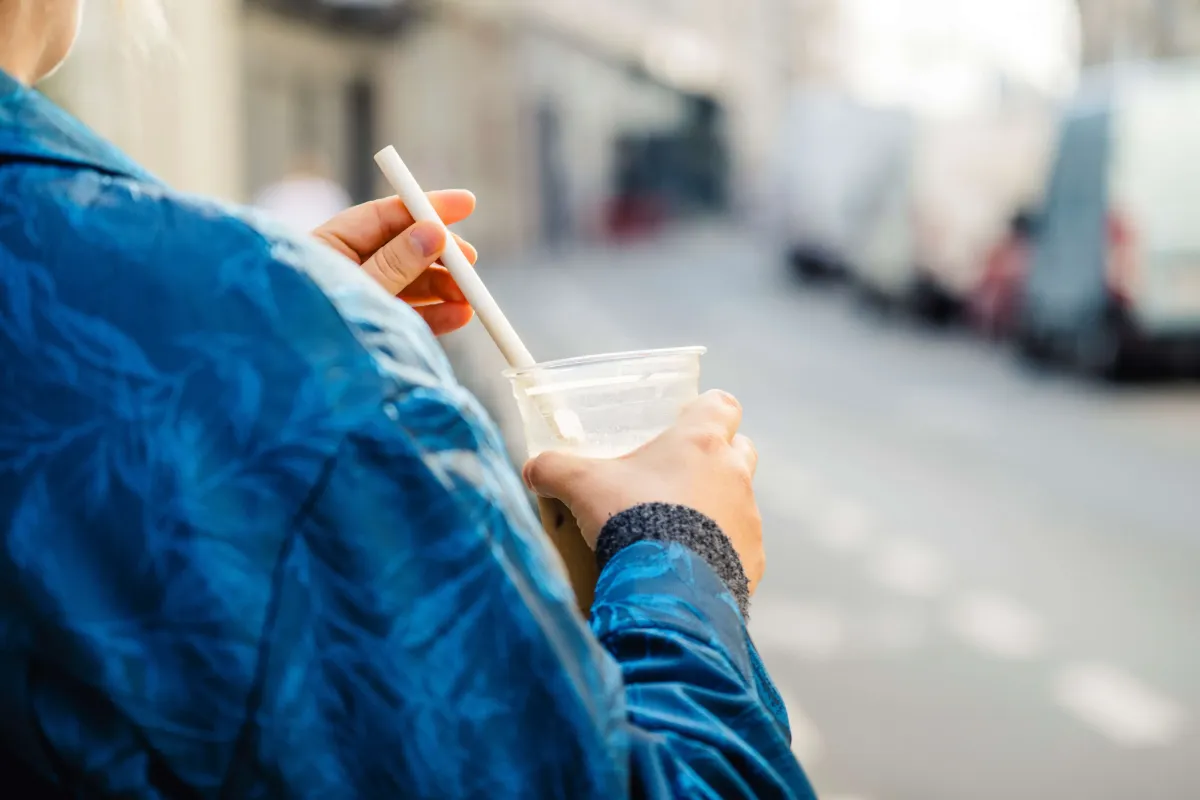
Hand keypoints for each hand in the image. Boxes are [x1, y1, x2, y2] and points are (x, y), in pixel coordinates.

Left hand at [313, 190, 478, 335]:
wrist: (284, 388)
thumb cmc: (305, 330)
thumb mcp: (357, 290)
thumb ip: (395, 263)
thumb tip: (433, 232)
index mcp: (329, 246)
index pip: (384, 216)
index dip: (426, 208)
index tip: (467, 204)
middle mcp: (347, 269)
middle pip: (403, 249)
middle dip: (441, 254)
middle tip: (471, 261)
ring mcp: (362, 300)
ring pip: (411, 284)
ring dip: (444, 288)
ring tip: (471, 298)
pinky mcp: (373, 330)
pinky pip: (409, 315)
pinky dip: (436, 315)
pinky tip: (460, 315)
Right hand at [522, 391, 763, 592]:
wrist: (663, 586)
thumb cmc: (629, 519)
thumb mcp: (581, 485)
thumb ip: (554, 469)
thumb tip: (533, 469)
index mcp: (701, 442)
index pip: (722, 404)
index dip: (706, 411)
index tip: (686, 422)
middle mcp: (734, 475)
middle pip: (739, 450)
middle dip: (715, 459)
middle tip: (676, 477)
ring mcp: (748, 519)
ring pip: (738, 502)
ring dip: (714, 510)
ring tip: (675, 531)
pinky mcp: (752, 561)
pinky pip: (739, 549)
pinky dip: (718, 553)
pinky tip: (687, 567)